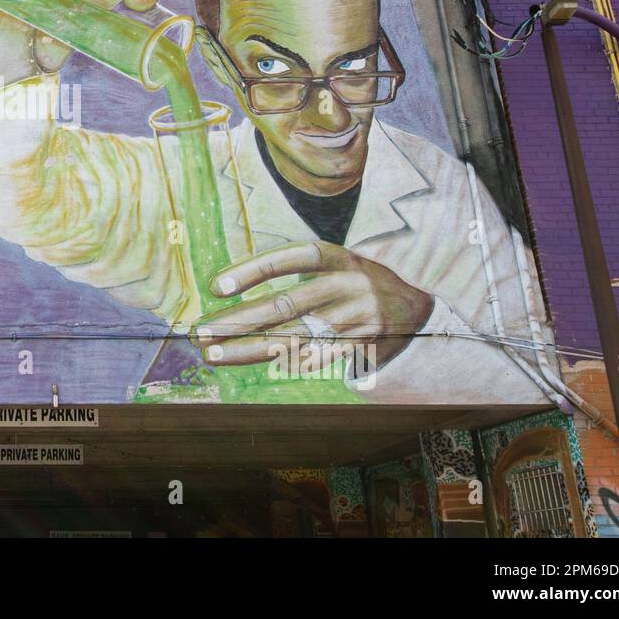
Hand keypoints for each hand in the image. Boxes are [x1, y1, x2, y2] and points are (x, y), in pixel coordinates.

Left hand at [192, 241, 433, 366]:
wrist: (416, 309)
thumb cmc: (356, 283)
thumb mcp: (335, 265)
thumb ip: (294, 275)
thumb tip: (231, 294)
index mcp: (338, 257)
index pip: (290, 258)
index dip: (253, 270)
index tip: (215, 287)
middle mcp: (348, 285)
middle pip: (285, 305)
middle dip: (238, 321)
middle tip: (201, 331)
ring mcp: (357, 318)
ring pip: (294, 337)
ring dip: (249, 348)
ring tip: (213, 353)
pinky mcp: (362, 346)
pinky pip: (315, 358)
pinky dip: (283, 361)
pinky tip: (253, 362)